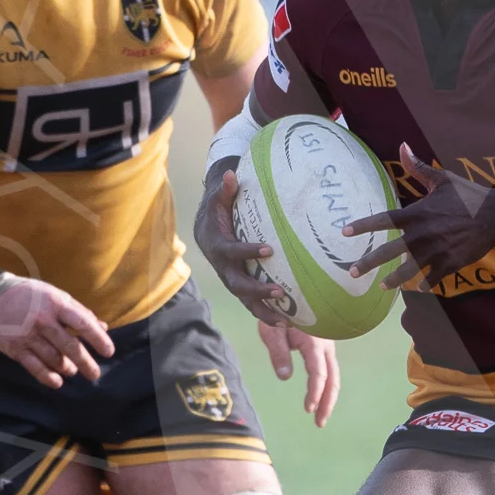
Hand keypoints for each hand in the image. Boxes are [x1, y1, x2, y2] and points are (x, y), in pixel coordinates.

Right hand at [0, 276, 115, 389]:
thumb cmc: (31, 295)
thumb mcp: (56, 296)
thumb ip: (80, 312)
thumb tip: (103, 328)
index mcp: (56, 304)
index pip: (83, 324)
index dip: (98, 339)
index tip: (109, 352)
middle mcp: (43, 320)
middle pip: (70, 347)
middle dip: (85, 363)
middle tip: (95, 374)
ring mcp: (27, 335)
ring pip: (54, 359)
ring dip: (67, 368)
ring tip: (72, 371)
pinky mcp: (14, 347)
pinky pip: (34, 367)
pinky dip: (47, 377)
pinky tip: (57, 382)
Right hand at [196, 169, 290, 320]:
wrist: (206, 224)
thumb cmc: (218, 207)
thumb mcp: (219, 196)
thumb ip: (225, 189)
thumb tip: (231, 174)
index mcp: (216, 244)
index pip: (231, 251)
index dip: (248, 252)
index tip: (269, 250)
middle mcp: (221, 266)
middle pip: (236, 283)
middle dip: (256, 290)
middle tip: (280, 291)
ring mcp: (229, 278)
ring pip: (244, 300)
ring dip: (263, 310)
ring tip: (286, 319)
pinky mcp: (238, 285)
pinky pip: (251, 303)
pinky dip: (266, 314)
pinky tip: (288, 320)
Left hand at [258, 319, 339, 427]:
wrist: (288, 293)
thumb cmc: (276, 309)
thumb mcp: (271, 329)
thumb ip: (278, 352)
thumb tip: (285, 377)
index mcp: (313, 342)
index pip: (318, 373)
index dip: (315, 392)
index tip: (308, 409)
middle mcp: (325, 345)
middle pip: (333, 378)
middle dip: (327, 402)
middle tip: (320, 423)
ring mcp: (327, 346)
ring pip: (334, 375)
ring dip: (329, 397)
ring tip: (320, 416)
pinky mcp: (324, 347)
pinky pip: (329, 370)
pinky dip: (327, 386)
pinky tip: (319, 396)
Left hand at [345, 143, 494, 284]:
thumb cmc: (468, 196)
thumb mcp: (442, 180)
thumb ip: (419, 168)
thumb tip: (402, 145)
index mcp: (416, 214)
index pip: (383, 220)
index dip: (363, 226)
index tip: (344, 232)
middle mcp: (421, 235)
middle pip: (388, 251)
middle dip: (368, 262)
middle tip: (352, 272)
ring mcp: (435, 251)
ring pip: (408, 270)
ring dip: (394, 280)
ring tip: (382, 287)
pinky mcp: (450, 263)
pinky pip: (433, 278)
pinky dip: (426, 284)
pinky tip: (418, 289)